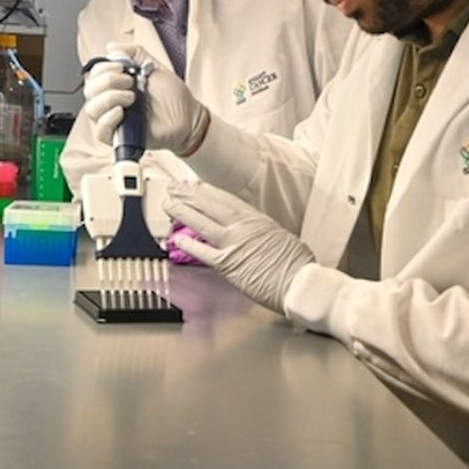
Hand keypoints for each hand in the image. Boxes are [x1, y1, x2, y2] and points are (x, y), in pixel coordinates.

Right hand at [80, 44, 207, 153]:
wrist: (188, 118)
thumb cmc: (172, 96)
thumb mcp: (153, 66)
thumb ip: (134, 53)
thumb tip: (111, 46)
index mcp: (115, 85)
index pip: (93, 75)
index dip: (103, 68)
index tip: (121, 66)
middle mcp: (110, 102)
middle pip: (90, 91)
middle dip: (108, 81)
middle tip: (129, 81)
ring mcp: (114, 120)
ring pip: (92, 109)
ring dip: (109, 98)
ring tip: (131, 97)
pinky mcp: (119, 138)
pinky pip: (100, 132)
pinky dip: (107, 120)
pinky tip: (121, 112)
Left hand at [161, 161, 314, 316]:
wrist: (300, 282)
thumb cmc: (297, 264)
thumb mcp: (280, 236)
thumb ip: (261, 231)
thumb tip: (254, 233)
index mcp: (256, 218)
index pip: (225, 199)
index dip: (207, 192)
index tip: (195, 186)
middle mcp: (243, 227)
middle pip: (210, 206)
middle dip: (189, 196)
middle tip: (174, 189)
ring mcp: (234, 244)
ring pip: (202, 223)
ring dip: (183, 212)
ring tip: (168, 205)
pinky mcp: (228, 265)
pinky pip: (203, 252)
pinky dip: (189, 244)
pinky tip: (176, 238)